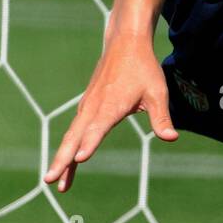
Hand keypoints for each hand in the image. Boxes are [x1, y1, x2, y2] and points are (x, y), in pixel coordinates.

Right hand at [44, 37, 178, 193]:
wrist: (125, 42)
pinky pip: (74, 129)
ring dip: (61, 157)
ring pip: (71, 135)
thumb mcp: (157, 92)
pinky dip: (68, 145)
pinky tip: (66, 161)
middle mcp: (94, 107)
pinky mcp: (87, 105)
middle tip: (51, 181)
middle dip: (62, 159)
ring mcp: (87, 106)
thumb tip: (171, 138)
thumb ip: (161, 118)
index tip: (79, 159)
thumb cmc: (143, 68)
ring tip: (54, 180)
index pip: (98, 128)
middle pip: (75, 136)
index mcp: (111, 104)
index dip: (90, 144)